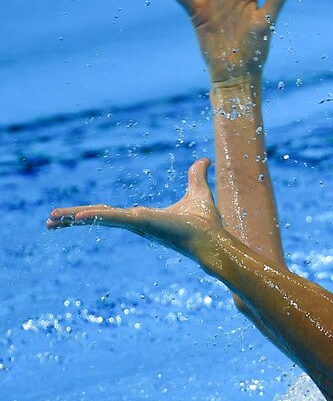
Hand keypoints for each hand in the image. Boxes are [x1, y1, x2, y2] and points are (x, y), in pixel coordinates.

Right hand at [47, 160, 223, 257]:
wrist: (213, 240)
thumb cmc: (206, 224)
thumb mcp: (198, 192)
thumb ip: (196, 176)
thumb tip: (204, 160)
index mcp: (143, 217)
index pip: (110, 213)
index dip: (91, 213)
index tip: (74, 215)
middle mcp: (135, 222)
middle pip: (98, 217)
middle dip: (73, 218)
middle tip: (50, 221)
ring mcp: (137, 224)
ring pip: (99, 218)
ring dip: (75, 218)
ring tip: (51, 220)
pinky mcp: (142, 223)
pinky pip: (114, 218)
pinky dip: (96, 216)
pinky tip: (77, 215)